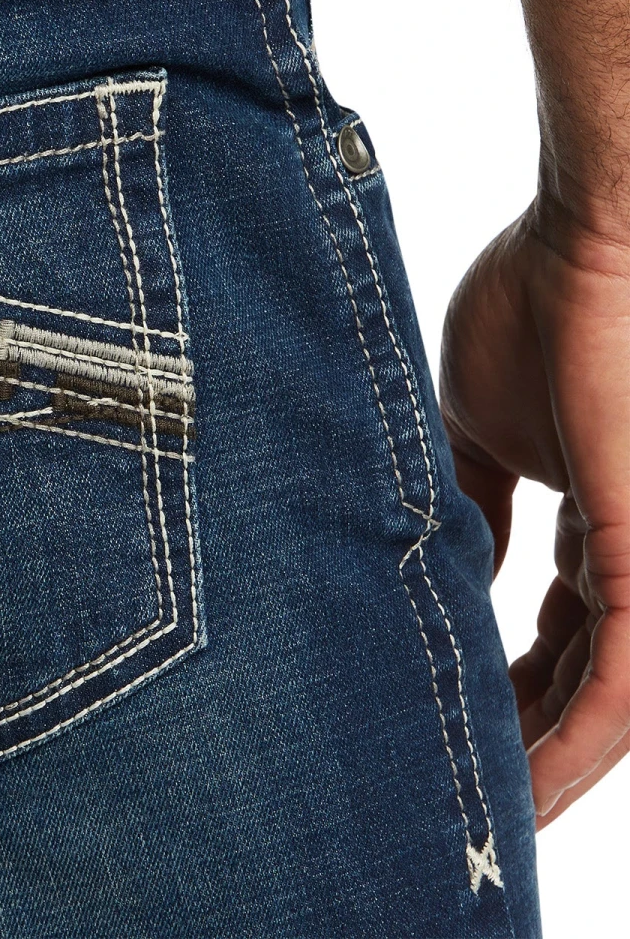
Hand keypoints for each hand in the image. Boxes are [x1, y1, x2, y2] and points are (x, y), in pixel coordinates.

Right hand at [440, 200, 629, 826]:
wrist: (592, 245)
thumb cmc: (541, 308)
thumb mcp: (482, 424)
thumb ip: (474, 501)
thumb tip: (444, 557)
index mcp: (594, 517)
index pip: (558, 629)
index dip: (509, 680)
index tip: (453, 717)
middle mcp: (629, 551)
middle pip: (582, 674)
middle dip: (524, 731)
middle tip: (462, 782)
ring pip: (608, 701)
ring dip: (547, 763)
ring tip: (486, 809)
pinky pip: (621, 688)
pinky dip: (574, 748)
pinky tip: (530, 792)